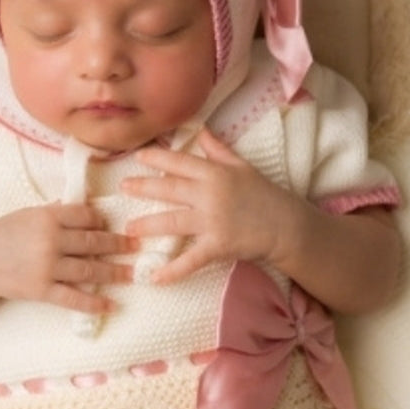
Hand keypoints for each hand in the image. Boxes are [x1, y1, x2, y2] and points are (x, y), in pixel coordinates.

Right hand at [0, 202, 134, 313]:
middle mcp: (49, 239)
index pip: (85, 215)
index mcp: (46, 216)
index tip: (113, 225)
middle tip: (136, 247)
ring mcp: (46, 266)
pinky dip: (93, 302)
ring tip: (132, 274)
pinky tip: (110, 304)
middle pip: (93, 241)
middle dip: (118, 245)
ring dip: (115, 272)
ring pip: (89, 269)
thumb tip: (84, 210)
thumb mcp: (25, 215)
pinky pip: (73, 297)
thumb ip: (54, 214)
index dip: (102, 220)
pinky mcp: (41, 290)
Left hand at [122, 129, 299, 283]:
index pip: (181, 163)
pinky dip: (173, 270)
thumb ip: (219, 150)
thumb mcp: (243, 166)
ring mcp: (213, 221)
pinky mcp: (218, 245)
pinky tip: (154, 278)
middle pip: (171, 189)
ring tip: (128, 229)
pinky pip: (191, 260)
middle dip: (144, 187)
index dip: (158, 159)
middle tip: (122, 187)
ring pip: (174, 222)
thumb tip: (201, 130)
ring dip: (149, 225)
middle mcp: (211, 195)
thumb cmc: (265, 195)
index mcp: (216, 174)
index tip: (138, 156)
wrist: (287, 225)